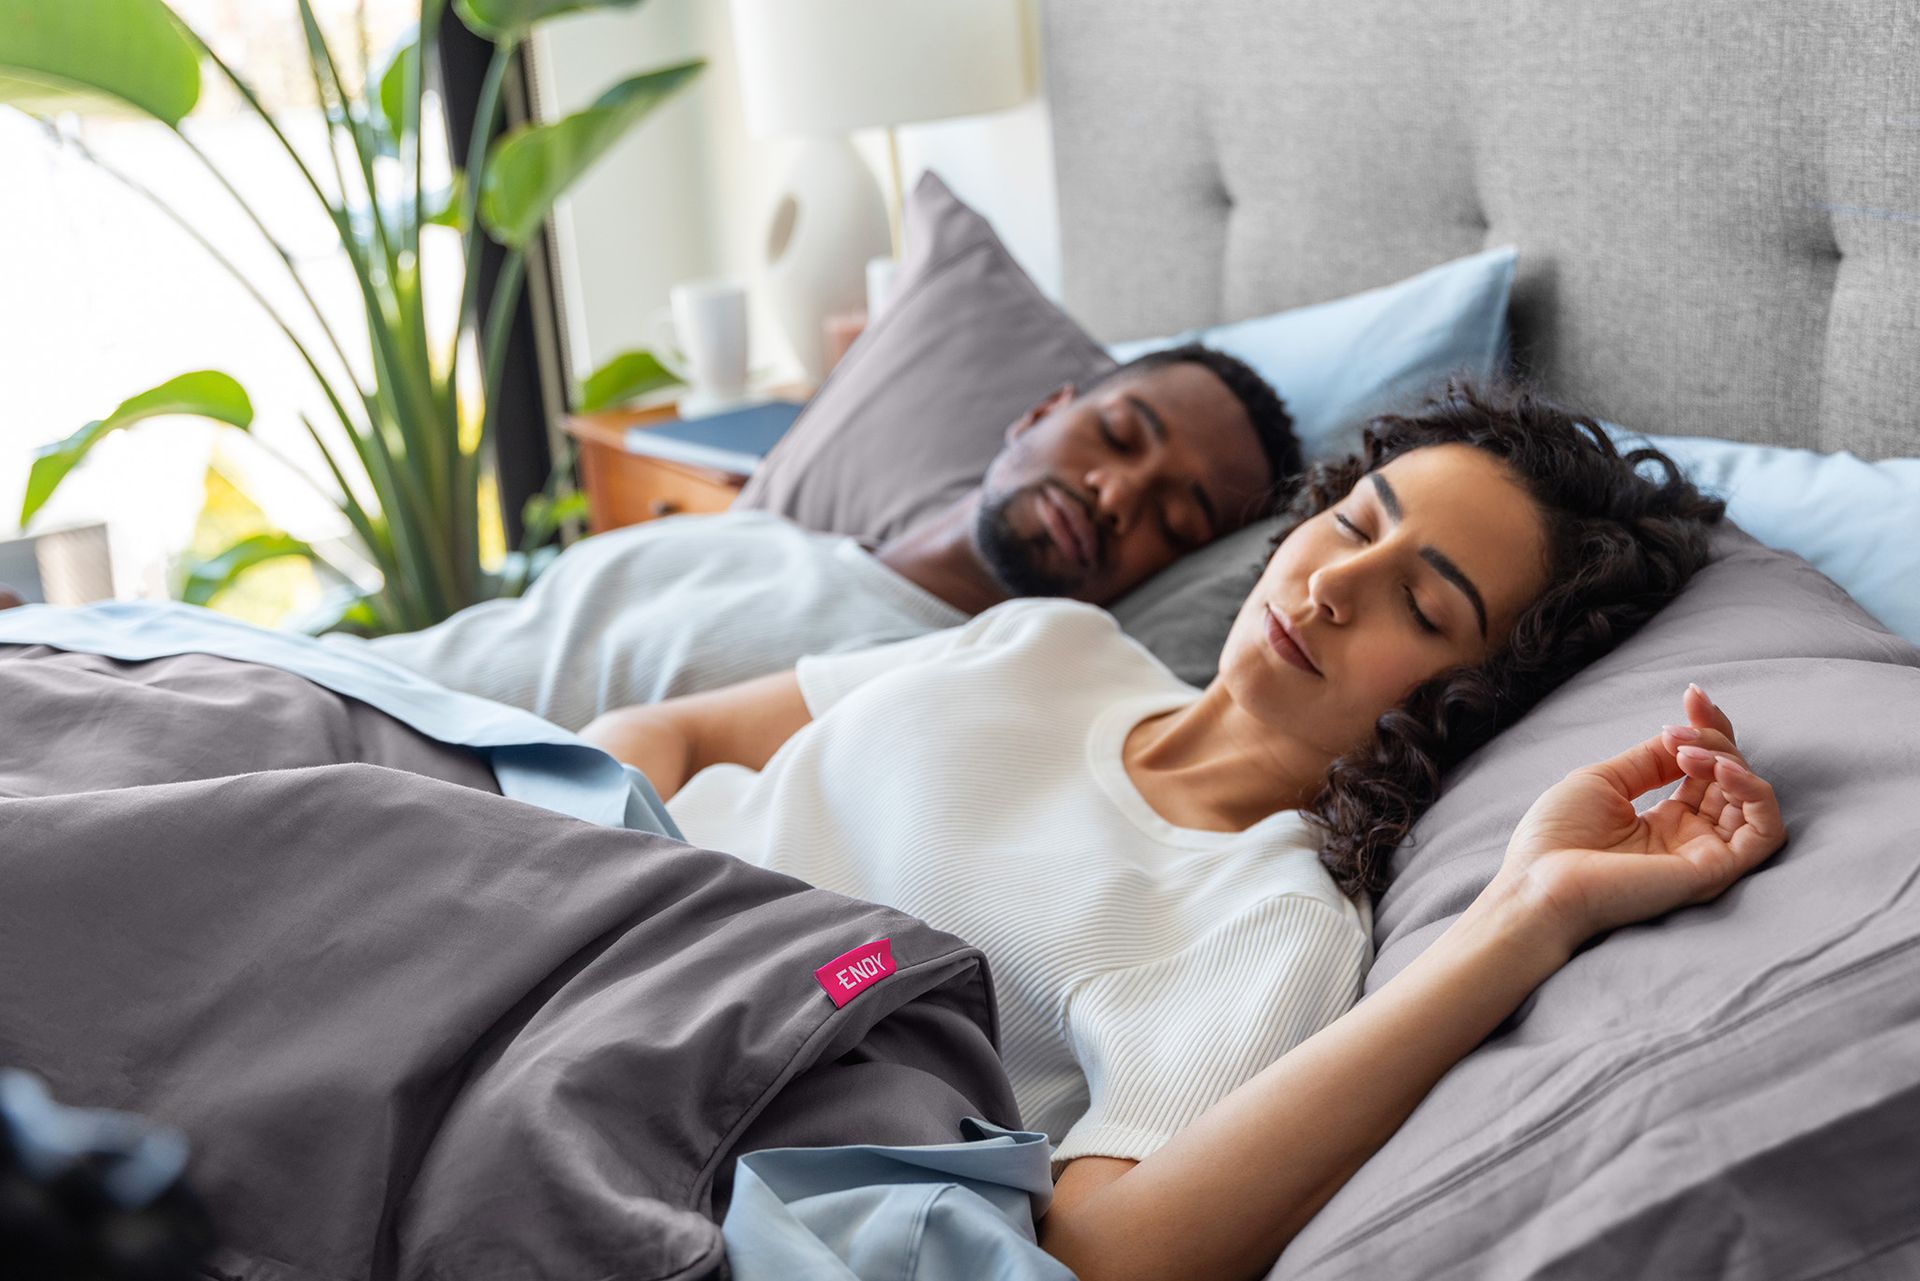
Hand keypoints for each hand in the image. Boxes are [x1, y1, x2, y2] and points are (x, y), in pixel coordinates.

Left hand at [1496, 683, 1785, 950]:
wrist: (1537, 886)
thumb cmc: (1556, 839)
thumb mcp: (1605, 781)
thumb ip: (1651, 761)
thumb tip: (1685, 736)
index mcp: (1663, 821)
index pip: (1706, 769)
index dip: (1706, 729)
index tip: (1692, 695)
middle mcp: (1690, 838)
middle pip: (1731, 777)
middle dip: (1714, 738)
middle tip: (1677, 731)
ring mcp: (1705, 856)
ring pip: (1753, 799)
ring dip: (1729, 762)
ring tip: (1688, 754)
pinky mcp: (1715, 872)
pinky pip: (1766, 832)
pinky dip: (1754, 793)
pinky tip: (1721, 772)